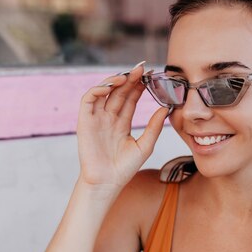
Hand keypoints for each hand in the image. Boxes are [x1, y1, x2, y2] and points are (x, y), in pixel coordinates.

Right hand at [76, 62, 170, 188]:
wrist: (107, 183)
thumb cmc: (124, 169)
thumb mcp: (145, 146)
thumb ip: (154, 127)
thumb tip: (166, 108)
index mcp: (122, 123)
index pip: (131, 98)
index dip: (139, 85)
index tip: (151, 75)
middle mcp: (108, 118)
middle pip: (119, 92)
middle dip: (130, 78)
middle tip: (142, 68)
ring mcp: (96, 118)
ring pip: (104, 91)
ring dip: (115, 80)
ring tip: (129, 75)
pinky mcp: (85, 121)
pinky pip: (88, 99)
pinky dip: (98, 88)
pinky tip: (112, 85)